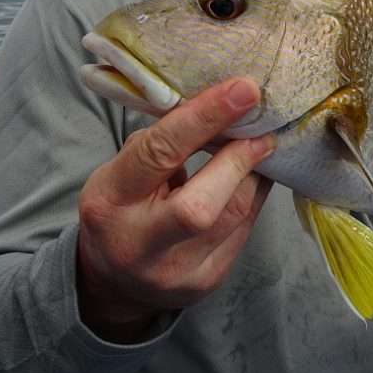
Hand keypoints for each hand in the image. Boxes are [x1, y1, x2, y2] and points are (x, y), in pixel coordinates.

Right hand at [76, 77, 274, 342]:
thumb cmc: (121, 209)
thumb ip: (161, 141)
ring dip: (254, 173)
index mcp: (109, 203)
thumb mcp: (120, 171)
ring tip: (262, 144)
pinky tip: (254, 176)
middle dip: (238, 159)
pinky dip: (253, 196)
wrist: (116, 282)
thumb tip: (216, 104)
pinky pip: (245, 231)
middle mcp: (140, 245)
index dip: (204, 118)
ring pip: (234, 216)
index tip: (243, 90)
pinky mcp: (208, 281)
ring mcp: (177, 272)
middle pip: (200, 206)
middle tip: (262, 125)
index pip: (158, 154)